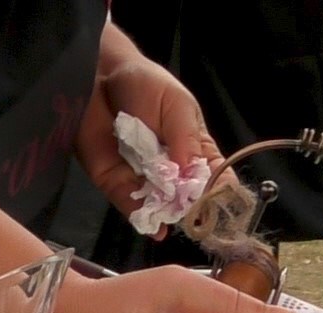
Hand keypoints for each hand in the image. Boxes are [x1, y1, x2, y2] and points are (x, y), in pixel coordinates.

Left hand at [74, 29, 220, 236]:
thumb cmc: (145, 84)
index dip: (220, 190)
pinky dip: (139, 215)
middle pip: (186, 196)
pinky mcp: (115, 182)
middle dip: (191, 206)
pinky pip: (129, 203)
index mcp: (193, 149)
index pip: (213, 175)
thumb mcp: (176, 105)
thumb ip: (186, 140)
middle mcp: (170, 169)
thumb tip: (193, 176)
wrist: (98, 76)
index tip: (224, 202)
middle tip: (195, 213)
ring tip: (173, 216)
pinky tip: (153, 225)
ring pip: (159, 205)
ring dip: (166, 212)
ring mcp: (143, 178)